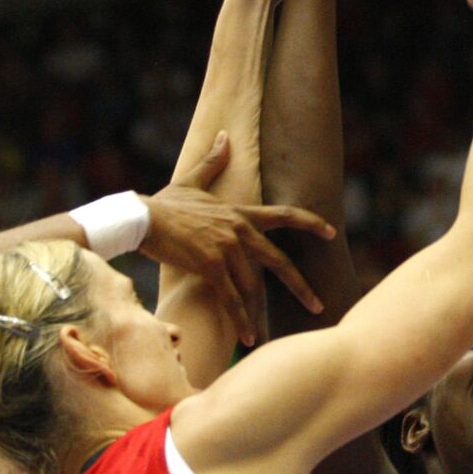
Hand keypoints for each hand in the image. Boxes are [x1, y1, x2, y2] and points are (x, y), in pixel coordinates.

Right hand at [142, 132, 336, 345]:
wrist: (141, 218)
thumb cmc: (164, 203)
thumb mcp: (192, 181)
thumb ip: (213, 162)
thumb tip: (224, 137)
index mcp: (240, 213)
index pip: (285, 215)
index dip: (310, 222)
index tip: (331, 232)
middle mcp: (240, 230)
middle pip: (279, 260)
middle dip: (301, 285)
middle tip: (318, 304)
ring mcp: (226, 248)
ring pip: (253, 286)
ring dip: (260, 314)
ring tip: (265, 336)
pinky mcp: (210, 265)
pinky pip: (230, 298)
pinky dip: (239, 319)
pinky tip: (246, 337)